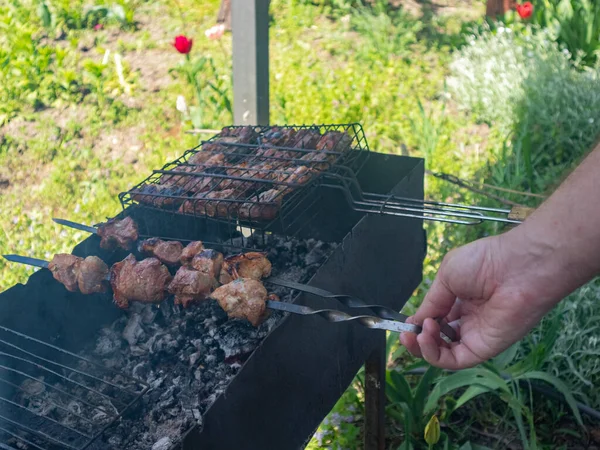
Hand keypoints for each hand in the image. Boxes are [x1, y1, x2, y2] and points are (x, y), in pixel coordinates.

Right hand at [400, 234, 555, 369]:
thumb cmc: (484, 262)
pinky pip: (456, 360)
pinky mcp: (484, 349)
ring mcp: (476, 336)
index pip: (436, 320)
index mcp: (461, 300)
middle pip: (438, 340)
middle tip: (406, 333)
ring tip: (418, 333)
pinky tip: (426, 338)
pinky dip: (435, 354)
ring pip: (444, 353)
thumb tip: (416, 321)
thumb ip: (431, 302)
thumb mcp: (446, 276)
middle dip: (417, 338)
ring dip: (424, 347)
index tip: (406, 322)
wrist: (517, 267)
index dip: (419, 323)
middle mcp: (468, 320)